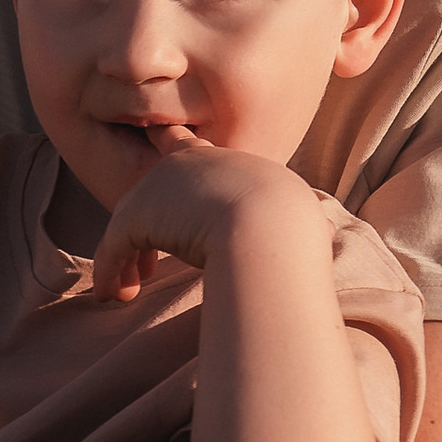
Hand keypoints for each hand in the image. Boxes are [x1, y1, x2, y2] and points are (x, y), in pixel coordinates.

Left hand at [93, 144, 316, 301]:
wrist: (270, 228)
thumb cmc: (295, 233)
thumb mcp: (304, 222)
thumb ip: (305, 225)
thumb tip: (329, 231)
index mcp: (233, 164)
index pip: (196, 149)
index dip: (179, 149)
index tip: (166, 146)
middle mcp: (191, 163)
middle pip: (158, 190)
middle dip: (149, 225)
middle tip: (145, 266)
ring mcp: (161, 185)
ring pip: (133, 221)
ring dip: (127, 257)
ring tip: (129, 286)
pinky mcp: (137, 213)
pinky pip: (116, 246)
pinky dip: (112, 271)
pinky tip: (113, 294)